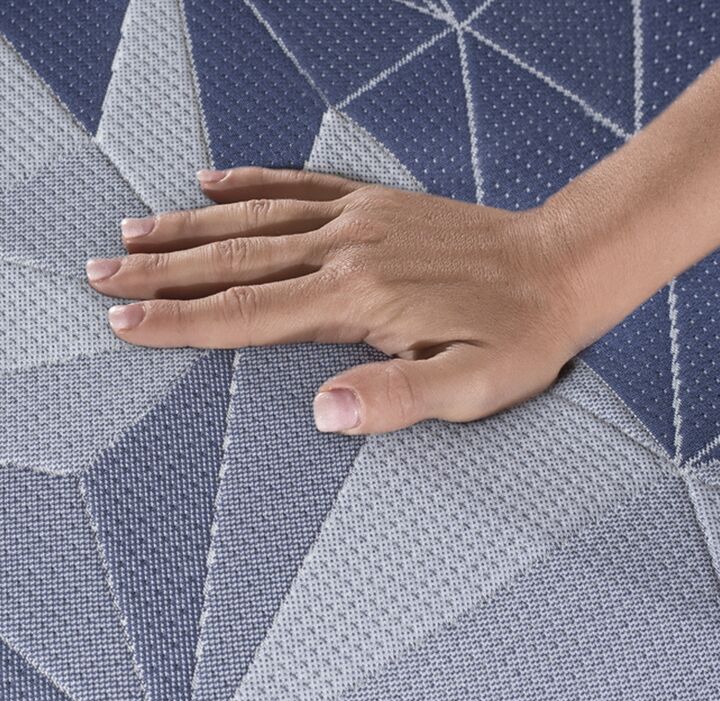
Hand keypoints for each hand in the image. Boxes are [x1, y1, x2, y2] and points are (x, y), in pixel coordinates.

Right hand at [86, 167, 581, 433]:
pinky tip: (216, 180)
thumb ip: (397, 399)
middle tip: (105, 271)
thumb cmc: (520, 331)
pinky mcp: (375, 203)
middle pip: (234, 259)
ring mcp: (359, 220)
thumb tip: (326, 412)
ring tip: (136, 230)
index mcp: (359, 299)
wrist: (561, 265)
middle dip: (162, 269)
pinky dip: (252, 181)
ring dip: (189, 226)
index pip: (249, 313)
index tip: (129, 320)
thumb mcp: (472, 386)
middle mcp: (348, 250)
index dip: (183, 321)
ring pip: (254, 218)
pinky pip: (300, 185)